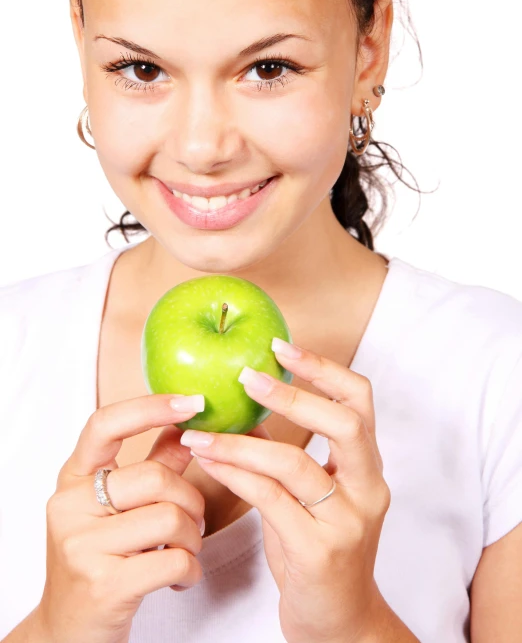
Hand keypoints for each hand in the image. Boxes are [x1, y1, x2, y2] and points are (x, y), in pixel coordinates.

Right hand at [37, 394, 206, 642]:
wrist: (67, 633)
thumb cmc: (99, 562)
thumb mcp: (115, 510)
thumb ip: (150, 467)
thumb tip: (184, 427)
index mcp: (72, 479)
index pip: (106, 425)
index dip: (150, 407)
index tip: (192, 402)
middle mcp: (69, 507)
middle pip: (156, 478)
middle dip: (191, 501)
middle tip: (193, 521)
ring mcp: (82, 546)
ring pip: (171, 517)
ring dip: (193, 538)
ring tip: (184, 551)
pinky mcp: (103, 585)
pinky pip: (174, 560)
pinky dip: (191, 570)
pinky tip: (182, 578)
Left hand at [180, 339, 390, 642]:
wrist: (339, 624)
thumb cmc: (319, 553)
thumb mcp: (310, 498)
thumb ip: (287, 456)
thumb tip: (247, 413)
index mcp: (368, 469)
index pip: (360, 402)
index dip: (324, 368)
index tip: (282, 346)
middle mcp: (368, 490)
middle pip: (343, 423)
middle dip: (293, 394)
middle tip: (248, 377)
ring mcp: (346, 522)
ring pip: (295, 463)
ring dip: (241, 442)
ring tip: (202, 430)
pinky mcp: (318, 552)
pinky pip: (270, 500)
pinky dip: (235, 474)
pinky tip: (208, 461)